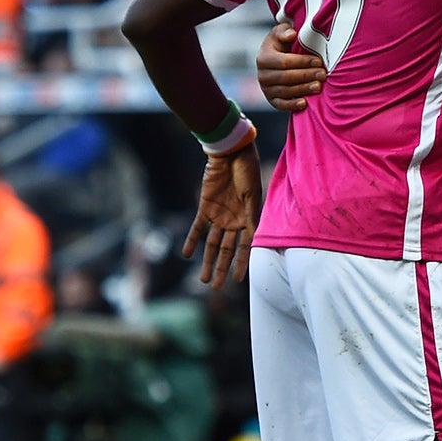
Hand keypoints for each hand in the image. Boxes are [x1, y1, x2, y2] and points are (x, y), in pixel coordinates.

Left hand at [184, 139, 262, 286]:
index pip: (244, 247)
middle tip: (216, 288)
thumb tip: (255, 240)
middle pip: (227, 250)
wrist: (230, 153)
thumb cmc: (246, 172)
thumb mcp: (253, 197)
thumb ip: (252, 219)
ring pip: (212, 244)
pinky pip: (197, 228)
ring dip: (207, 261)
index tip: (238, 281)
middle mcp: (234, 221)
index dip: (241, 264)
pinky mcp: (205, 208)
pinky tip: (186, 255)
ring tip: (203, 279)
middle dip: (222, 269)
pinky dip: (192, 240)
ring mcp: (219, 215)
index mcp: (249, 220)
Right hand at [256, 21, 325, 111]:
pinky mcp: (271, 100)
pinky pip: (281, 105)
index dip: (302, 62)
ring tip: (318, 86)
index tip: (318, 61)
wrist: (275, 59)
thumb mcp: (280, 33)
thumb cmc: (281, 44)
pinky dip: (292, 105)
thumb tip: (291, 34)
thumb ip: (284, 31)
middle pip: (286, 77)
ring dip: (303, 89)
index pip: (284, 62)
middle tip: (323, 75)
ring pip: (285, 91)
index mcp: (263, 58)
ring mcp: (266, 89)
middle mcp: (262, 75)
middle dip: (306, 76)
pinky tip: (305, 103)